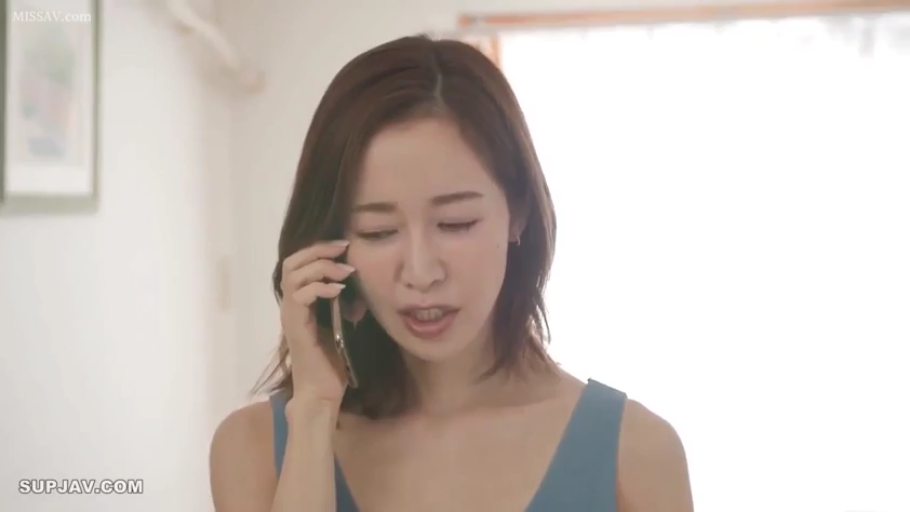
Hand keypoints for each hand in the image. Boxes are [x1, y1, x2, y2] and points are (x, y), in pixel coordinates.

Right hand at [279, 240, 355, 408]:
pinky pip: (299, 297)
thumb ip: (347, 304)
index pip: (300, 263)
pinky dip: (319, 287)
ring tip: (345, 271)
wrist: (323, 391)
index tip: (346, 245)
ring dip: (321, 267)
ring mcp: (291, 315)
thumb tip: (361, 285)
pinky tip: (339, 290)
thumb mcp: (344, 324)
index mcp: (301, 302)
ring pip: (293, 275)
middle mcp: (291, 304)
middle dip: (318, 250)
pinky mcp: (295, 327)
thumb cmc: (333, 362)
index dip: (320, 249)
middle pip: (292, 262)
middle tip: (343, 249)